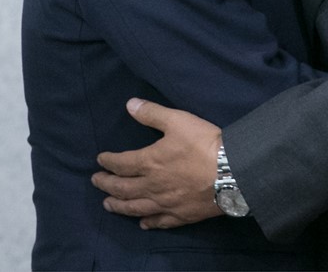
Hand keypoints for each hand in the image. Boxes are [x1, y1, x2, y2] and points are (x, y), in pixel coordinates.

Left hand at [92, 98, 222, 228]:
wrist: (231, 172)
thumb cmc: (203, 144)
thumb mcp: (178, 120)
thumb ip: (152, 113)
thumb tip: (129, 104)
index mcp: (149, 162)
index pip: (121, 164)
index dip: (108, 161)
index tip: (99, 160)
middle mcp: (152, 186)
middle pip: (123, 188)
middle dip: (106, 184)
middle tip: (96, 182)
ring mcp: (165, 204)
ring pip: (135, 208)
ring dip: (119, 205)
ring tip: (108, 204)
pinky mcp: (181, 215)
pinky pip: (159, 221)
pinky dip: (147, 222)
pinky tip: (142, 223)